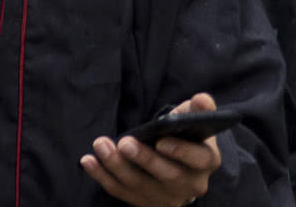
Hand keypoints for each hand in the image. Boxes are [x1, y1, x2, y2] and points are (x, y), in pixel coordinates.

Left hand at [82, 93, 225, 202]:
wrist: (179, 167)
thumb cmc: (185, 136)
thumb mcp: (193, 120)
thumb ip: (197, 108)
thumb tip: (202, 99)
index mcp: (206, 161)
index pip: (199, 159)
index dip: (181, 151)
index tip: (160, 141)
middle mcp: (191, 184)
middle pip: (168, 175)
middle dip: (144, 159)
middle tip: (124, 143)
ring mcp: (168, 197)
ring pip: (141, 185)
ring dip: (117, 166)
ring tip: (100, 145)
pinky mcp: (146, 202)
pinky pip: (122, 192)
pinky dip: (103, 177)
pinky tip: (89, 161)